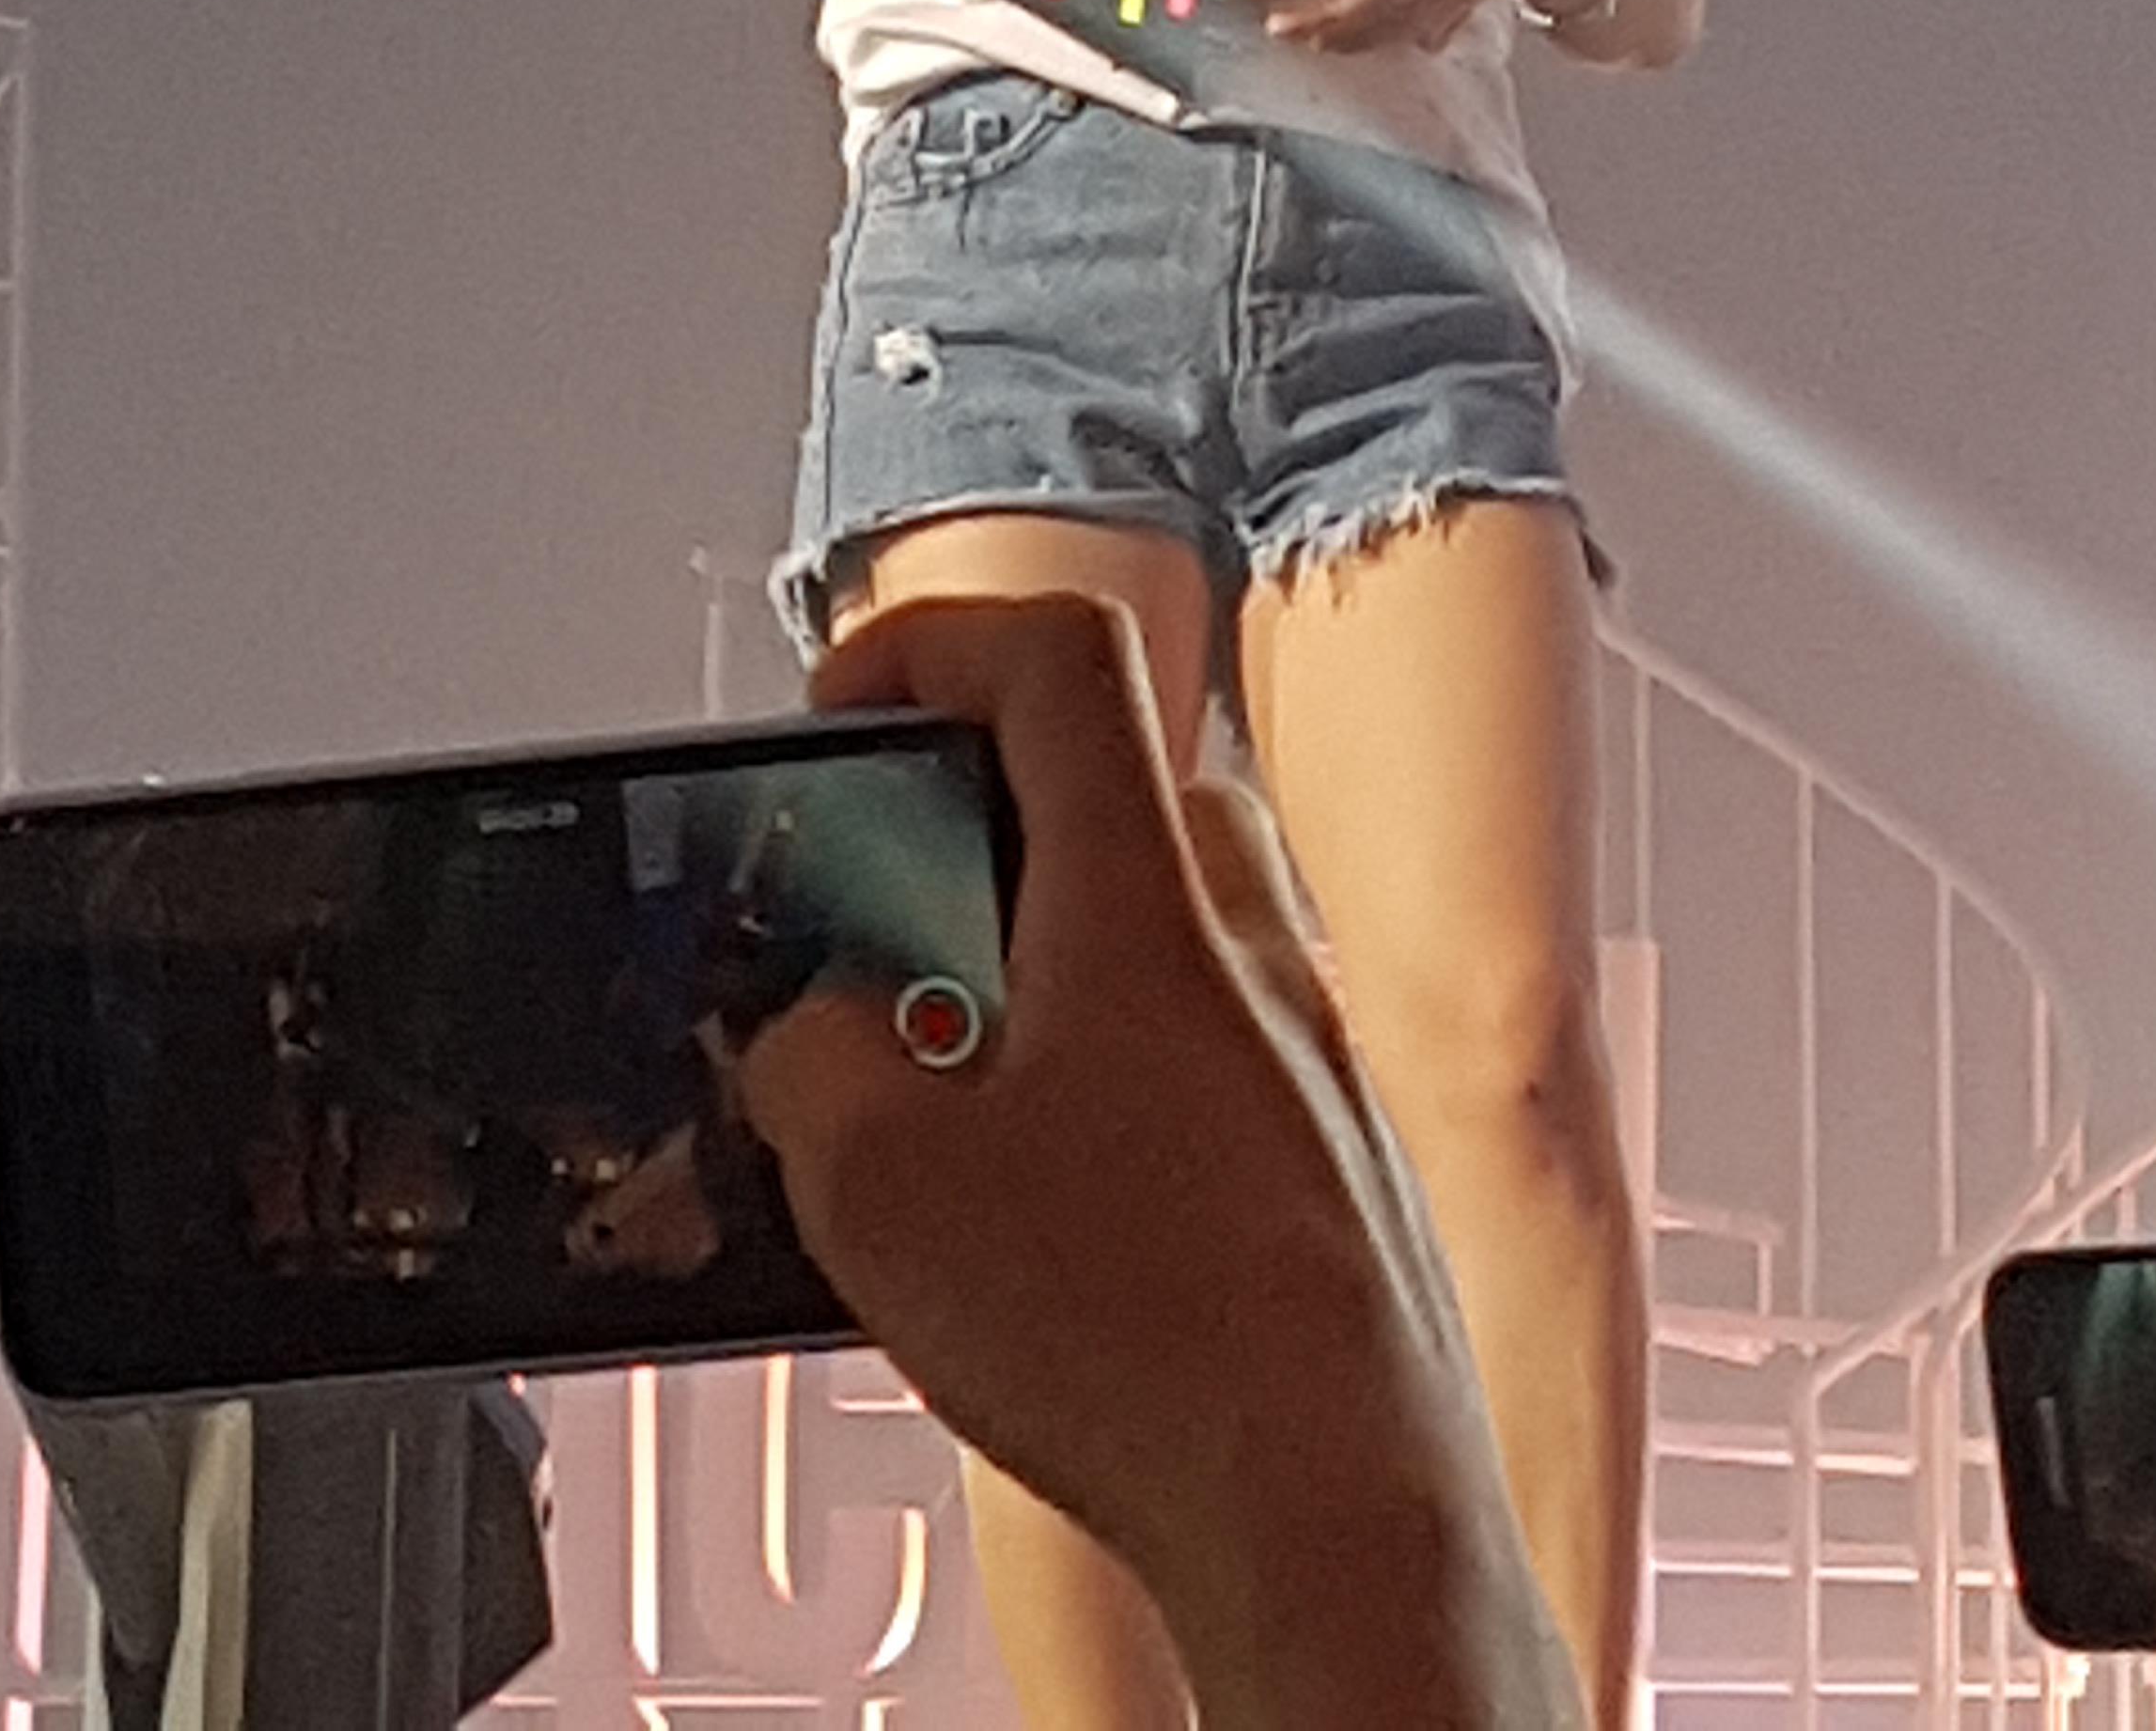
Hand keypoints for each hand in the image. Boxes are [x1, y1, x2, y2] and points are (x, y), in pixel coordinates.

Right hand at [734, 596, 1579, 1730]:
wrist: (1341, 1517)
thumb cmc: (1153, 1349)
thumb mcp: (879, 1190)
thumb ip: (814, 1063)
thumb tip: (817, 1037)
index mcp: (1148, 900)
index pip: (1061, 654)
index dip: (935, 637)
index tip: (848, 704)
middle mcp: (1251, 946)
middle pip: (1116, 779)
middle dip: (979, 818)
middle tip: (883, 909)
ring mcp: (1308, 1050)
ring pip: (1162, 922)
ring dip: (1041, 958)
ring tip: (942, 1084)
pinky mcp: (1330, 1155)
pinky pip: (1205, 1043)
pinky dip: (1109, 1068)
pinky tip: (1042, 1198)